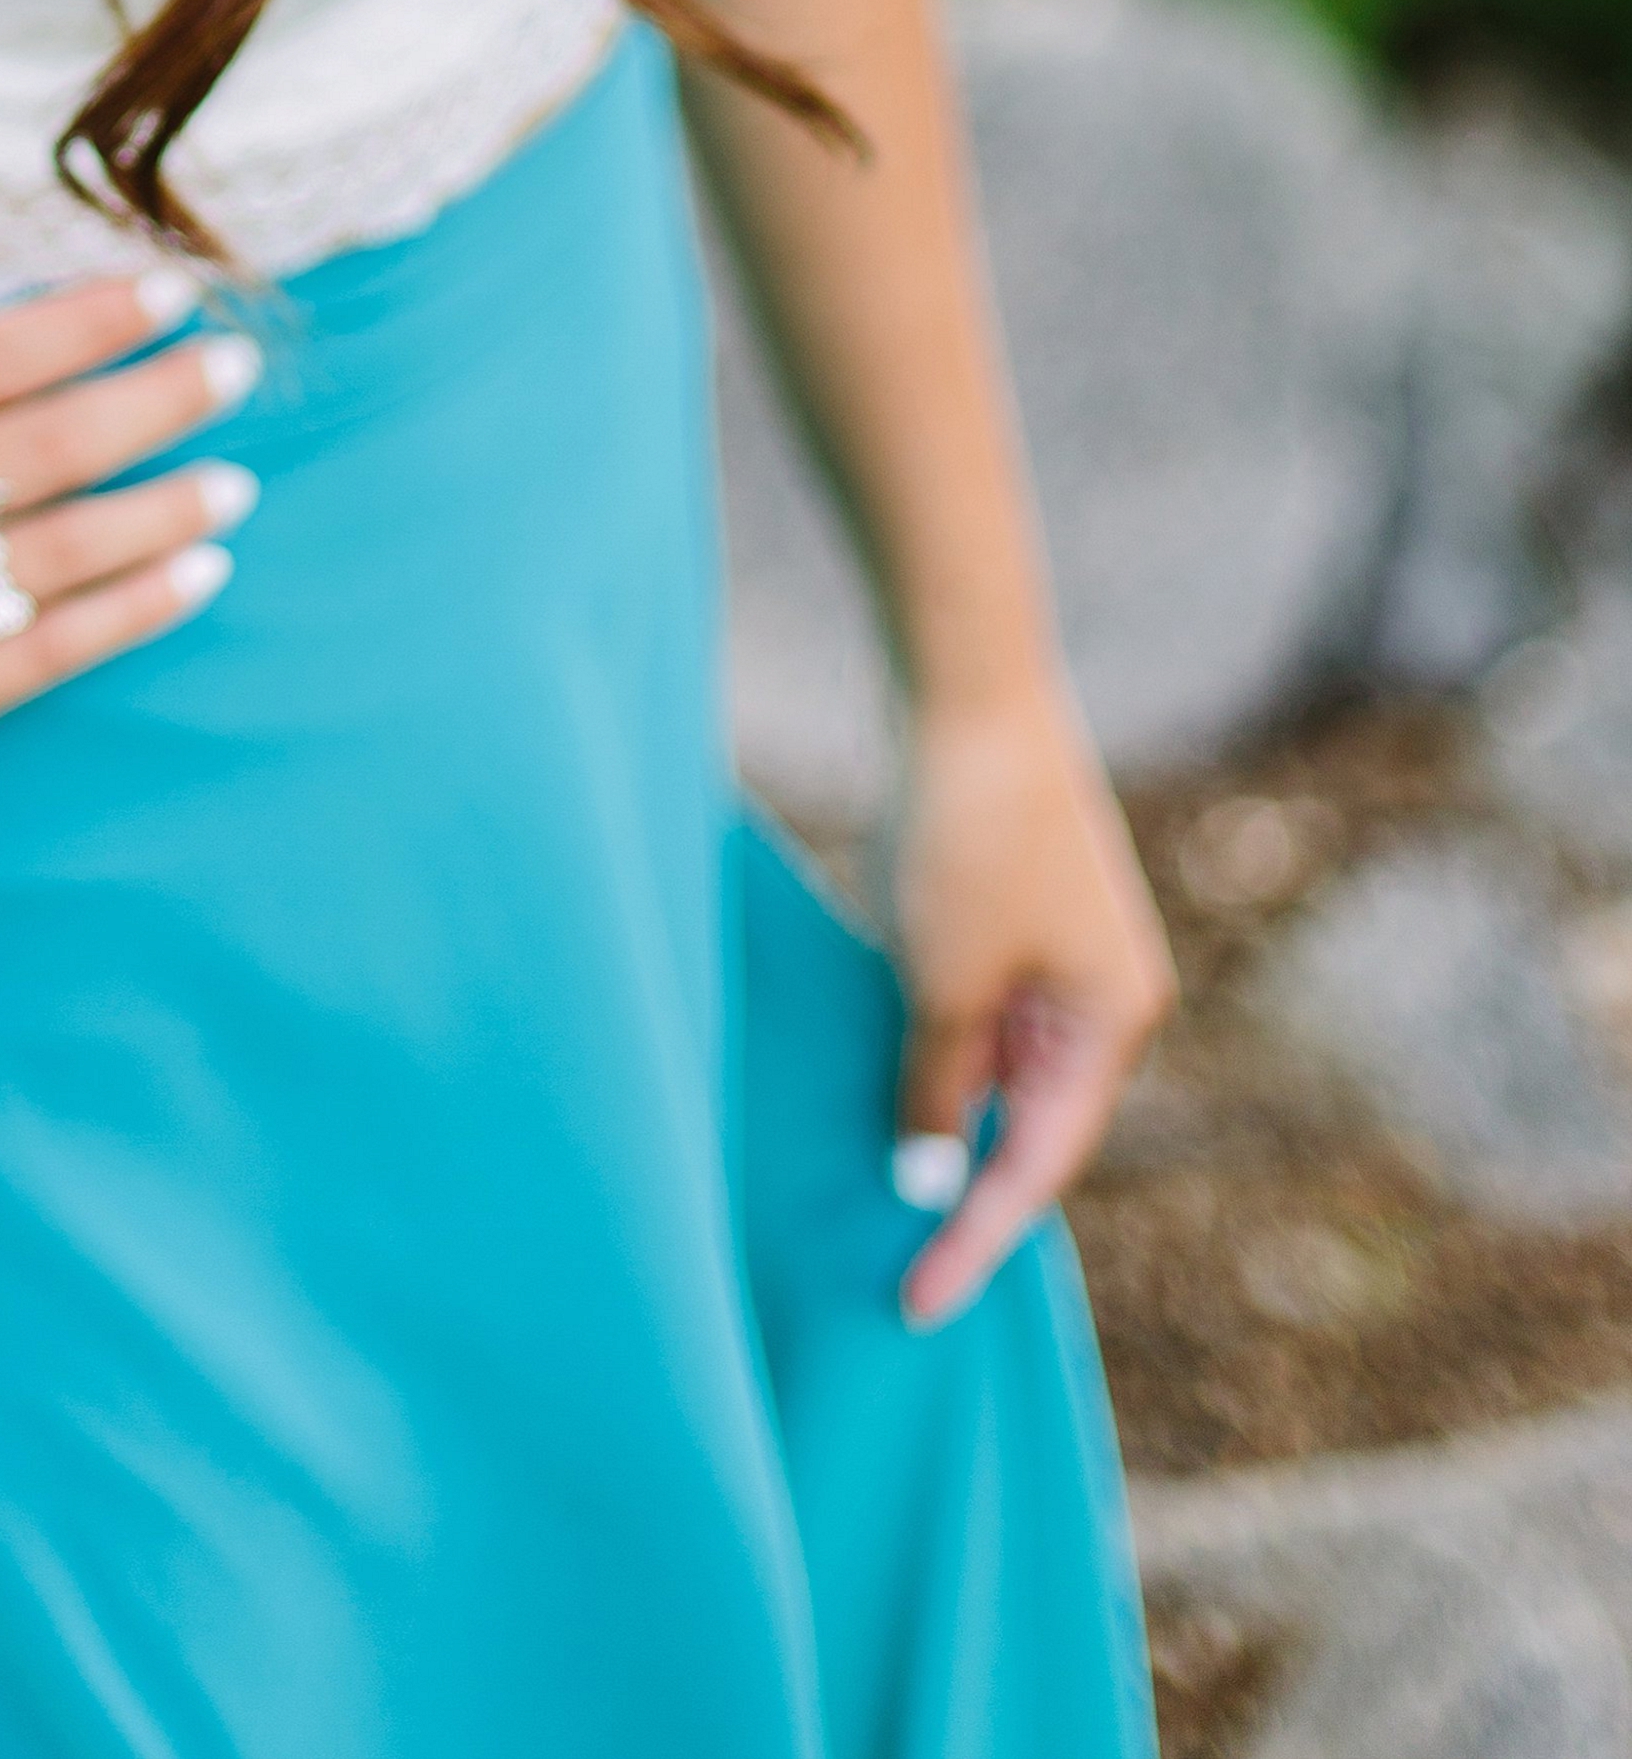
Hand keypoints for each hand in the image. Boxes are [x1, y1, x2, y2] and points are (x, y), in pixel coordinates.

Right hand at [0, 184, 258, 897]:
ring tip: (238, 473)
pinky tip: (196, 578)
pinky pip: (31, 659)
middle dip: (150, 394)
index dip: (74, 319)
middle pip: (29, 444)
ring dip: (160, 505)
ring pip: (47, 550)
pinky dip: (124, 613)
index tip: (159, 286)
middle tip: (237, 359)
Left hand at [884, 684, 1174, 1326]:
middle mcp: (1103, 991)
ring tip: (880, 1188)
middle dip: (967, 1188)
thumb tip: (926, 1175)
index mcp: (1111, 1020)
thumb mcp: (941, 983)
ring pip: (1001, 1064)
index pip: (1038, 1163)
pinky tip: (883, 1079)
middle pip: (1030, 1120)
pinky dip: (937, 1052)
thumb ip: (936, 1088)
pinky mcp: (1016, 904)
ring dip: (945, 1117)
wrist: (965, 688)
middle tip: (898, 1263)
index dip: (976, 1240)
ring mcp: (1062, 944)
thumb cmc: (965, 838)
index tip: (918, 1302)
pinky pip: (980, 1009)